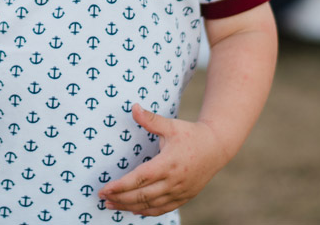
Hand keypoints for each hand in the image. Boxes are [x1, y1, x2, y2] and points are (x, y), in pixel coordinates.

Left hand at [98, 104, 229, 216]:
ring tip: (111, 205)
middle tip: (102, 198)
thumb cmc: (191, 135)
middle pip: (142, 196)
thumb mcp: (171, 125)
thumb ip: (150, 119)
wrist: (216, 148)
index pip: (140, 179)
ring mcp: (180, 192)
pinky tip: (133, 210)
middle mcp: (174, 181)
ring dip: (129, 207)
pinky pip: (162, 209)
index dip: (121, 186)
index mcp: (168, 164)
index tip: (105, 189)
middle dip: (120, 199)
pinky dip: (146, 212)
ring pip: (151, 205)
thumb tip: (133, 107)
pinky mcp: (184, 197)